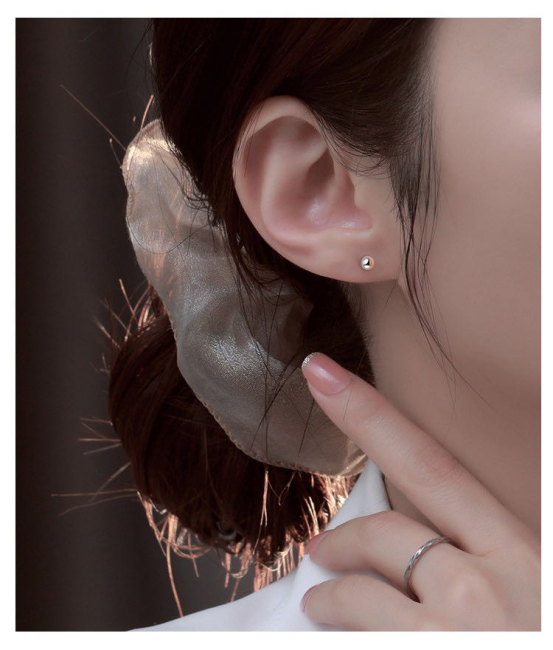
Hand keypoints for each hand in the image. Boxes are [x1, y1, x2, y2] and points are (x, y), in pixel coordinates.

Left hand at [299, 352, 539, 630]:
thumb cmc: (535, 631)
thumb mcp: (532, 587)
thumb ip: (484, 555)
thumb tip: (427, 539)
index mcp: (521, 555)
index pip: (428, 465)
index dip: (367, 413)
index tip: (318, 372)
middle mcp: (488, 590)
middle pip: (386, 532)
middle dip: (346, 535)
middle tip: (322, 549)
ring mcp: (455, 636)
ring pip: (359, 596)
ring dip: (332, 599)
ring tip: (322, 605)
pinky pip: (360, 642)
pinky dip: (341, 638)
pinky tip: (335, 638)